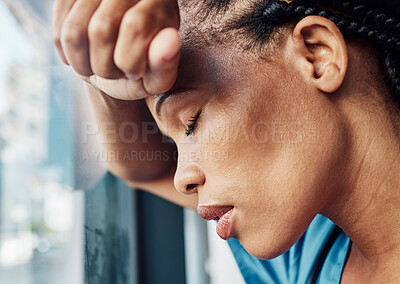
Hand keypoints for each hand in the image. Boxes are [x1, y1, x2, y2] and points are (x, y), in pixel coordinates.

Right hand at [52, 0, 180, 98]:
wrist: (116, 58)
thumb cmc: (142, 68)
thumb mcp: (158, 76)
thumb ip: (166, 64)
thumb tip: (169, 42)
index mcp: (157, 0)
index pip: (135, 25)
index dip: (131, 61)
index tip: (135, 72)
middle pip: (101, 29)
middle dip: (105, 67)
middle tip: (115, 73)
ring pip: (74, 31)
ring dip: (83, 65)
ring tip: (98, 69)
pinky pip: (58, 31)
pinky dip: (68, 55)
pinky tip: (83, 59)